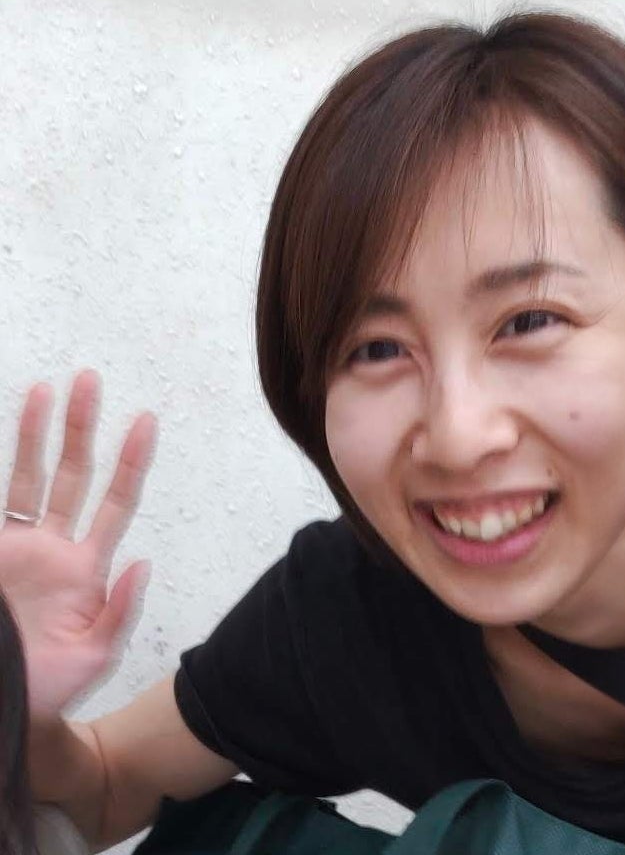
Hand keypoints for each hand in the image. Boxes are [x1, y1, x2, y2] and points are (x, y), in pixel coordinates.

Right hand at [1, 370, 155, 721]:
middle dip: (80, 428)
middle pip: (72, 474)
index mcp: (86, 568)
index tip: (145, 420)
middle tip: (88, 380)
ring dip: (36, 434)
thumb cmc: (50, 690)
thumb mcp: (95, 657)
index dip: (130, 461)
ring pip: (27, 478)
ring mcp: (15, 549)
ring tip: (43, 389)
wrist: (4, 710)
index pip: (115, 502)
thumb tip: (142, 563)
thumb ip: (120, 611)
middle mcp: (52, 548)